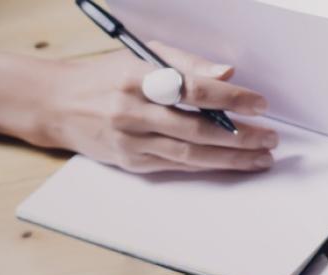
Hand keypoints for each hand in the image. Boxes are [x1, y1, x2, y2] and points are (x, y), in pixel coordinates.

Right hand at [27, 44, 277, 172]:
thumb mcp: (141, 56)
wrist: (56, 104)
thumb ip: (186, 63)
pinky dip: (208, 166)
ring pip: (190, 153)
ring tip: (261, 157)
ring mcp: (130, 140)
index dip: (230, 97)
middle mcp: (132, 111)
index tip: (258, 103)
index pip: (193, 88)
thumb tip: (227, 73)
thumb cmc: (106, 76)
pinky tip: (232, 164)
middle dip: (240, 135)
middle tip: (270, 137)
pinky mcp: (130, 161)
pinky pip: (176, 166)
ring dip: (231, 158)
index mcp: (137, 77)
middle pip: (196, 127)